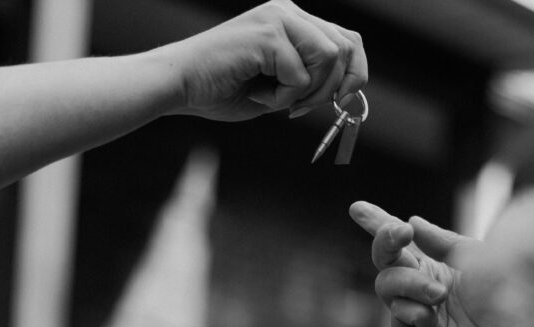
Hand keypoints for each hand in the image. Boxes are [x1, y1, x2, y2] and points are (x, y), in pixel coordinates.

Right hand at [166, 0, 365, 120]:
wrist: (180, 86)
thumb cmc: (220, 90)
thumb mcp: (276, 88)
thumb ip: (308, 83)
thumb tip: (344, 94)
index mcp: (292, 19)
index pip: (347, 40)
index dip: (354, 74)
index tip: (339, 102)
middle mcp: (288, 11)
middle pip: (344, 48)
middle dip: (330, 90)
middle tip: (297, 109)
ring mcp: (278, 18)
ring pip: (328, 59)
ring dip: (306, 93)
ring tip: (273, 100)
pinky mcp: (267, 34)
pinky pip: (300, 76)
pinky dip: (281, 98)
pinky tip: (256, 96)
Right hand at [349, 188, 533, 326]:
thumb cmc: (509, 304)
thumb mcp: (479, 258)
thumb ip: (443, 241)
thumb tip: (413, 221)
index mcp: (440, 268)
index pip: (402, 244)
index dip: (378, 224)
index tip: (356, 208)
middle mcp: (424, 290)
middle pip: (387, 260)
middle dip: (386, 242)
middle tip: (400, 233)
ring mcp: (416, 316)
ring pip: (386, 285)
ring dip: (412, 283)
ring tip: (441, 295)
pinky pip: (398, 315)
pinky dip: (417, 314)